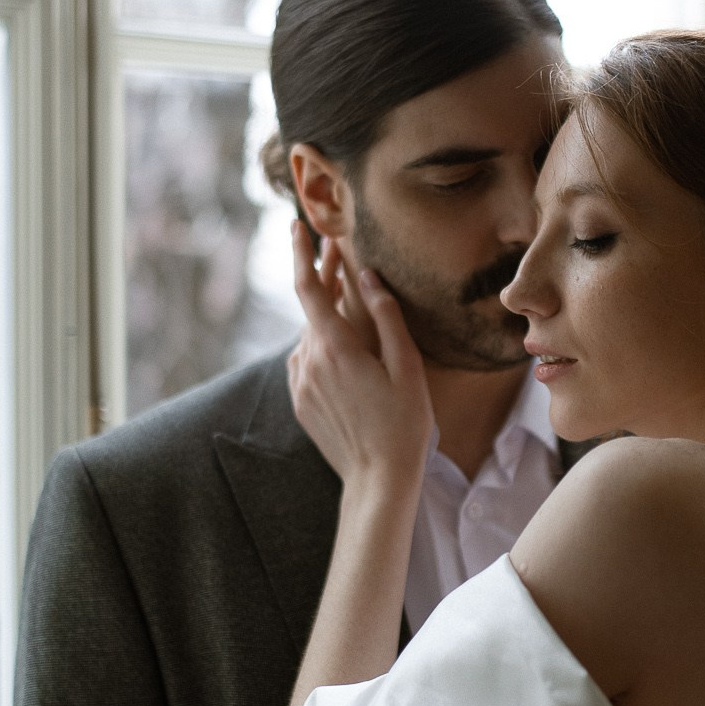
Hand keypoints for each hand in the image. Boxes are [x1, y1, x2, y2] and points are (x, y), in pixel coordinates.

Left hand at [287, 223, 432, 490]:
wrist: (378, 480)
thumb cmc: (403, 423)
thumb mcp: (407, 365)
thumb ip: (386, 316)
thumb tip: (367, 277)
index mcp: (334, 348)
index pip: (307, 287)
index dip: (300, 253)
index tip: (297, 226)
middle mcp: (308, 362)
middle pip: (311, 309)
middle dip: (325, 280)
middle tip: (341, 256)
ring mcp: (301, 385)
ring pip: (310, 336)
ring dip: (327, 316)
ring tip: (349, 301)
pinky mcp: (302, 403)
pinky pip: (307, 361)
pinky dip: (322, 345)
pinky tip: (345, 349)